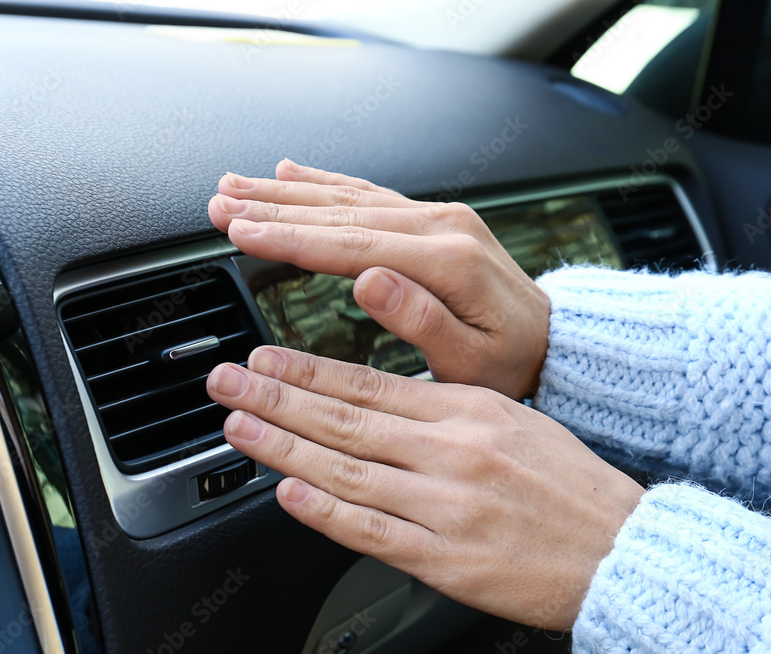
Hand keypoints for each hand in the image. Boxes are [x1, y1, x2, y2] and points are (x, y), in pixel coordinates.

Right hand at [207, 160, 550, 399]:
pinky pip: (368, 195)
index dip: (289, 238)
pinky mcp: (431, 221)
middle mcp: (439, 226)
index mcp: (446, 260)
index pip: (350, 244)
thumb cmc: (513, 361)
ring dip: (288, 192)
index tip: (239, 232)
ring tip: (237, 185)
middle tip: (218, 202)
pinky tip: (291, 174)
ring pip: (348, 197)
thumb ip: (422, 320)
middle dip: (273, 208)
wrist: (552, 341)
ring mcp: (435, 217)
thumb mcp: (472, 363)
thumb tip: (369, 280)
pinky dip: (325, 183)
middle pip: (340, 212)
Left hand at [207, 347, 644, 629]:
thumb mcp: (514, 422)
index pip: (371, 384)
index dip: (309, 370)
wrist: (623, 548)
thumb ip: (447, 411)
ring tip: (238, 426)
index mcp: (470, 411)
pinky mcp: (446, 560)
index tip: (266, 356)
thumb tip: (383, 403)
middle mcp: (452, 452)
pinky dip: (324, 512)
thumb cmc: (573, 486)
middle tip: (228, 378)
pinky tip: (287, 491)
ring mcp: (445, 507)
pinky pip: (372, 532)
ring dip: (284, 446)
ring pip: (347, 470)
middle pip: (346, 419)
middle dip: (278, 396)